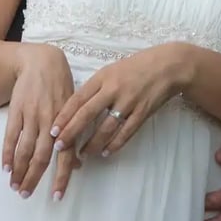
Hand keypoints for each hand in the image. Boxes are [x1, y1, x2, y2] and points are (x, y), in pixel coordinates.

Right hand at [3, 43, 80, 200]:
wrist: (41, 61)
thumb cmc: (61, 86)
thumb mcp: (73, 109)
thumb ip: (74, 138)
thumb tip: (77, 165)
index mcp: (67, 123)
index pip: (65, 156)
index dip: (61, 177)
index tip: (57, 197)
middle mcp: (50, 122)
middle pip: (41, 157)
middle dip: (33, 179)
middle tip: (26, 195)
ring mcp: (32, 116)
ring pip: (25, 149)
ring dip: (19, 170)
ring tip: (15, 186)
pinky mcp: (17, 111)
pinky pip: (11, 136)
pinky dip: (8, 153)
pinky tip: (6, 167)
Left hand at [50, 44, 185, 158]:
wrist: (167, 66)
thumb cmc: (136, 67)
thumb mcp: (111, 70)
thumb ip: (95, 87)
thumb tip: (76, 107)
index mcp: (103, 77)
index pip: (78, 99)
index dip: (64, 116)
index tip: (52, 130)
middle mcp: (113, 89)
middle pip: (87, 114)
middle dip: (71, 133)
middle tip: (59, 147)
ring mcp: (129, 102)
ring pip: (105, 128)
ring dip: (92, 143)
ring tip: (83, 154)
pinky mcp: (143, 113)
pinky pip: (125, 133)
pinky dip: (114, 145)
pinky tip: (105, 152)